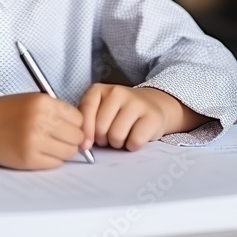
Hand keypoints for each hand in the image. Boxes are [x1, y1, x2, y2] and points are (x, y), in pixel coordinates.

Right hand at [0, 93, 85, 169]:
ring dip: (62, 150)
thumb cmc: (4, 113)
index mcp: (43, 103)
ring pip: (68, 152)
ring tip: (47, 144)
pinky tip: (39, 151)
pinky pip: (55, 163)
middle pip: (76, 136)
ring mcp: (35, 141)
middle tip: (58, 137)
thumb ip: (57, 111)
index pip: (78, 118)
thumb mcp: (32, 100)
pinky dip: (51, 159)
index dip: (74, 123)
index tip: (67, 126)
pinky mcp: (29, 159)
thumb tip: (82, 129)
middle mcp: (41, 121)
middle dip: (71, 138)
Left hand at [79, 84, 204, 151]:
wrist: (152, 105)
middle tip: (109, 136)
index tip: (86, 145)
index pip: (86, 110)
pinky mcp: (152, 116)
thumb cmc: (118, 114)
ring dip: (117, 144)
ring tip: (122, 136)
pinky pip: (135, 141)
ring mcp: (136, 102)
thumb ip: (87, 123)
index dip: (85, 132)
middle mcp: (117, 91)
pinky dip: (133, 146)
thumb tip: (83, 145)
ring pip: (117, 136)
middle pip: (101, 127)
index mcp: (99, 89)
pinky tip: (135, 138)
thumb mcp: (99, 112)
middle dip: (103, 140)